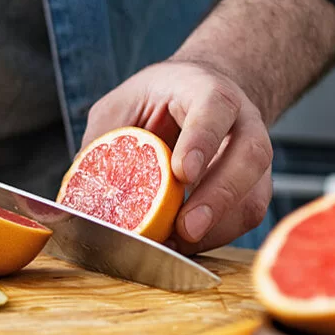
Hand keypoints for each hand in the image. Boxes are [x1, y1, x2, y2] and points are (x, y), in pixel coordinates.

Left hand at [83, 60, 272, 253]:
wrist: (201, 94)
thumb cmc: (159, 100)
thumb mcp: (122, 105)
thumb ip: (104, 140)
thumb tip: (80, 194)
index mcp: (207, 90)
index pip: (213, 109)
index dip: (201, 141)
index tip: (182, 172)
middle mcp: (242, 120)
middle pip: (249, 156)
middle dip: (218, 197)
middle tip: (185, 227)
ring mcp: (255, 155)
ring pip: (254, 194)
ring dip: (218, 227)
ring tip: (179, 244)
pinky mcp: (254, 186)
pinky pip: (246, 216)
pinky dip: (217, 236)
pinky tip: (186, 244)